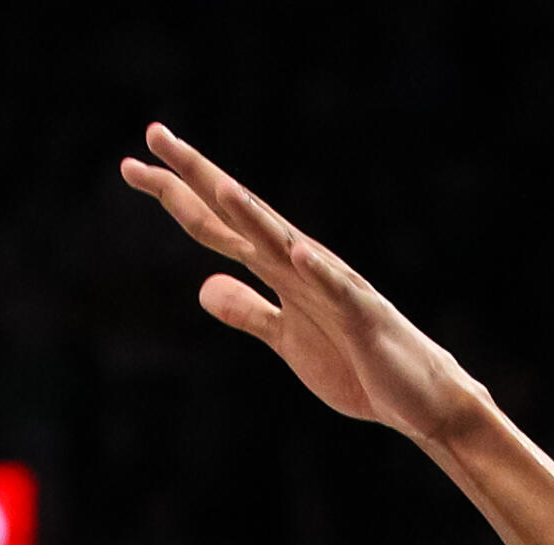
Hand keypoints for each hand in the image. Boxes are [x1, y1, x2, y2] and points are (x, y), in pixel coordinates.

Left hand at [119, 126, 493, 445]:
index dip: (178, 193)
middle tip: (154, 134)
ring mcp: (334, 288)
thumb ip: (248, 311)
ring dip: (255, 215)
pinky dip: (320, 273)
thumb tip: (204, 288)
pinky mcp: (362, 319)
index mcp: (280, 270)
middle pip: (241, 214)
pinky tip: (297, 255)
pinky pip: (340, 293)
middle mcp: (302, 265)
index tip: (133, 164)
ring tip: (220, 187)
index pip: (219, 223)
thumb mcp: (287, 340)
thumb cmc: (358, 366)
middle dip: (198, 177)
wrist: (419, 400)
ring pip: (286, 244)